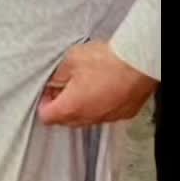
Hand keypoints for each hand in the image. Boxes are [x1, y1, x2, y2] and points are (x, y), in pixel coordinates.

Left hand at [38, 40, 156, 128]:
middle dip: (61, 105)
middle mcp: (88, 118)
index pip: (47, 117)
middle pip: (66, 120)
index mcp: (71, 107)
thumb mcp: (70, 60)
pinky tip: (102, 88)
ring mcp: (107, 118)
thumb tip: (51, 83)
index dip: (43, 103)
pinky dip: (100, 105)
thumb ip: (56, 76)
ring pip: (86, 118)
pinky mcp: (123, 114)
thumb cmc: (106, 61)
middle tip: (63, 85)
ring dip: (81, 106)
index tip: (47, 91)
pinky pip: (104, 114)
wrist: (137, 63)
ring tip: (84, 83)